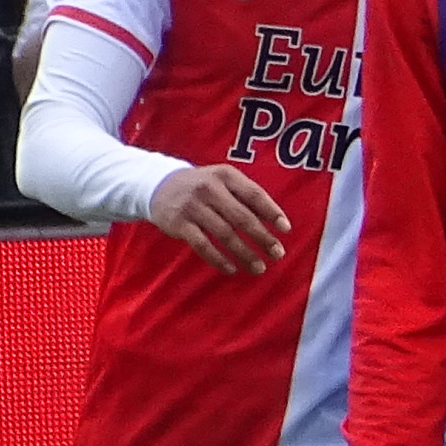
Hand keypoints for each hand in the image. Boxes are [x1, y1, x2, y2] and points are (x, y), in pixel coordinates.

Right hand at [147, 162, 291, 272]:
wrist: (159, 185)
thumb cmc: (203, 187)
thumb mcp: (223, 181)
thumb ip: (246, 196)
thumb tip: (276, 222)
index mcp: (226, 176)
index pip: (254, 194)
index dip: (272, 212)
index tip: (286, 229)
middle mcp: (209, 188)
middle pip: (242, 217)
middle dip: (262, 238)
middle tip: (278, 254)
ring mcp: (193, 206)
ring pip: (224, 234)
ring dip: (244, 254)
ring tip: (259, 267)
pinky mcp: (179, 223)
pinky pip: (203, 245)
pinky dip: (219, 259)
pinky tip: (232, 269)